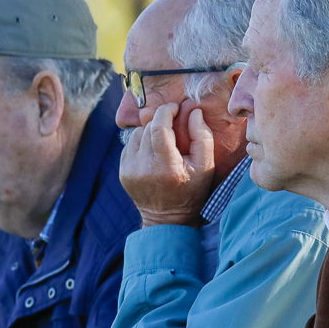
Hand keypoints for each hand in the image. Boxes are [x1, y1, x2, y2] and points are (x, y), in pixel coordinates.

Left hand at [120, 103, 213, 226]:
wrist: (167, 219)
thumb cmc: (191, 192)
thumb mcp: (206, 167)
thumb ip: (202, 137)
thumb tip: (193, 112)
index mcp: (166, 166)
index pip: (159, 126)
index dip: (166, 111)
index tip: (175, 108)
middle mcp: (144, 167)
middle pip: (148, 128)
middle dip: (161, 121)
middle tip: (174, 126)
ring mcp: (130, 170)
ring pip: (137, 134)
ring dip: (151, 131)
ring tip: (163, 142)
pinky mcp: (123, 172)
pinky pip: (130, 145)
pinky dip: (142, 143)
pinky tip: (153, 153)